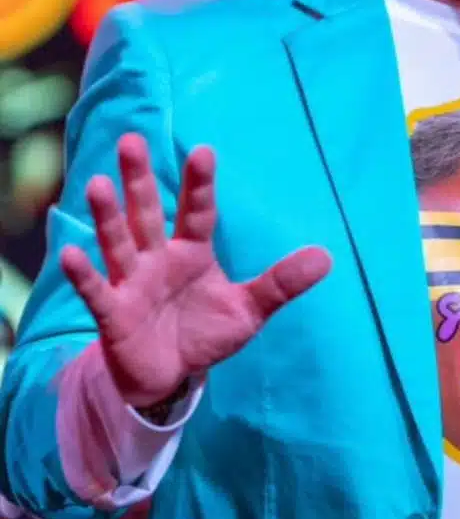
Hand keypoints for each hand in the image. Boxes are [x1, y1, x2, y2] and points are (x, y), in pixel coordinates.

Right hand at [60, 134, 331, 407]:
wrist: (170, 377)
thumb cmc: (206, 332)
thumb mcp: (249, 309)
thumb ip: (282, 282)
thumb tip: (327, 258)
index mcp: (193, 251)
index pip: (198, 211)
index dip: (199, 184)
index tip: (204, 151)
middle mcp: (158, 259)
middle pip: (148, 212)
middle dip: (140, 179)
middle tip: (132, 141)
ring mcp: (132, 283)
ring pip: (119, 243)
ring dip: (109, 216)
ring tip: (98, 184)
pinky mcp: (113, 314)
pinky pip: (97, 291)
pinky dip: (83, 274)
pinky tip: (72, 253)